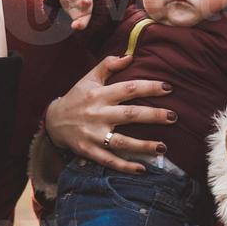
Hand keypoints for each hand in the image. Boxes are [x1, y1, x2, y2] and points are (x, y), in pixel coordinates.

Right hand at [43, 54, 176, 173]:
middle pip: (129, 115)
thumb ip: (108, 65)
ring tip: (163, 147)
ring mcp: (93, 134)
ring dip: (143, 145)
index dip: (149, 87)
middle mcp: (98, 114)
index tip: (168, 88)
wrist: (53, 121)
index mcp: (99, 95)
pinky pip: (109, 160)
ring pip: (121, 141)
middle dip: (153, 116)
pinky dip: (125, 166)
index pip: (128, 89)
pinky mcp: (89, 151)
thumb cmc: (76, 98)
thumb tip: (130, 56)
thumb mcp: (88, 78)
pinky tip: (142, 169)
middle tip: (173, 117)